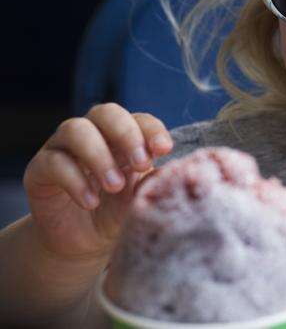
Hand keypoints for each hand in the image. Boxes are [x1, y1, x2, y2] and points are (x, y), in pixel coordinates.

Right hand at [22, 103, 172, 260]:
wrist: (82, 243)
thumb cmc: (116, 211)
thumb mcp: (140, 198)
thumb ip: (153, 182)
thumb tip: (174, 171)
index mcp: (123, 136)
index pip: (139, 119)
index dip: (152, 130)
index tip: (164, 149)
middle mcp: (93, 134)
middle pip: (106, 113)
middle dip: (127, 134)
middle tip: (141, 164)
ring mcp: (63, 148)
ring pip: (76, 130)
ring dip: (99, 155)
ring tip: (115, 185)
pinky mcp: (39, 169)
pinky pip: (53, 162)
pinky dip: (75, 181)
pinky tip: (90, 202)